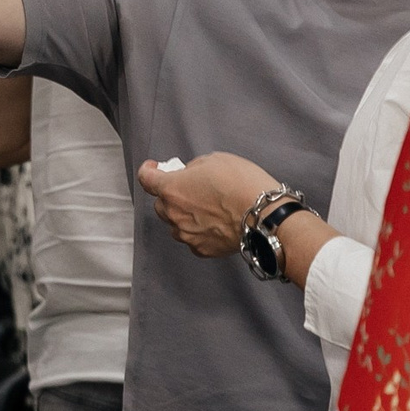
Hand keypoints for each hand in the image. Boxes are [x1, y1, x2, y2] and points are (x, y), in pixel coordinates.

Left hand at [135, 152, 280, 258]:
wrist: (263, 215)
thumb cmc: (241, 183)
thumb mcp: (215, 160)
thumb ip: (193, 168)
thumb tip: (188, 175)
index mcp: (172, 189)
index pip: (146, 179)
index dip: (148, 171)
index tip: (153, 168)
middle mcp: (173, 214)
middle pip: (161, 204)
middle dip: (170, 196)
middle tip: (190, 189)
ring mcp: (186, 235)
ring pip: (176, 224)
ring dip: (184, 215)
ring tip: (207, 208)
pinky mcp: (202, 249)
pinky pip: (192, 239)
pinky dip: (199, 231)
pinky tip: (215, 223)